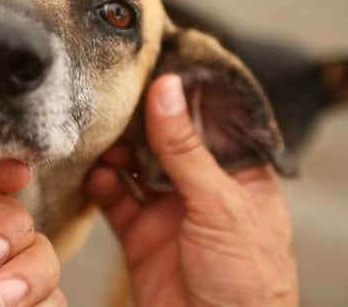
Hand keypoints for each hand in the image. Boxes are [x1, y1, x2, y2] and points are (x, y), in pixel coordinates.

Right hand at [87, 74, 297, 306]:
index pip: (210, 120)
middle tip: (115, 98)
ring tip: (102, 140)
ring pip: (136, 167)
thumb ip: (187, 149)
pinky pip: (116, 202)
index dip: (184, 93)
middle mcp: (204, 188)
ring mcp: (171, 212)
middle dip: (141, 121)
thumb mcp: (222, 206)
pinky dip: (103, 187)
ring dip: (117, 152)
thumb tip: (166, 90)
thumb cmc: (250, 284)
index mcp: (240, 174)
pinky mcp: (142, 238)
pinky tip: (97, 178)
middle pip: (167, 140)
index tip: (155, 63)